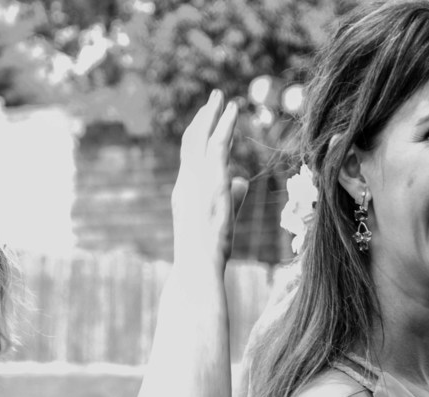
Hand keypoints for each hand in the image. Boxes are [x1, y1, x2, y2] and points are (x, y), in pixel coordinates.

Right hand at [171, 90, 247, 268]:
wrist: (197, 266)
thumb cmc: (207, 253)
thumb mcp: (221, 221)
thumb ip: (232, 198)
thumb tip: (242, 181)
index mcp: (186, 192)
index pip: (192, 157)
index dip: (200, 136)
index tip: (211, 120)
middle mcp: (187, 181)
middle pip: (192, 141)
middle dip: (203, 118)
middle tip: (214, 99)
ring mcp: (197, 180)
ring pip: (203, 138)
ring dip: (213, 114)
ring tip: (222, 97)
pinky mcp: (212, 180)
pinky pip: (218, 144)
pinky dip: (225, 124)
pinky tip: (233, 109)